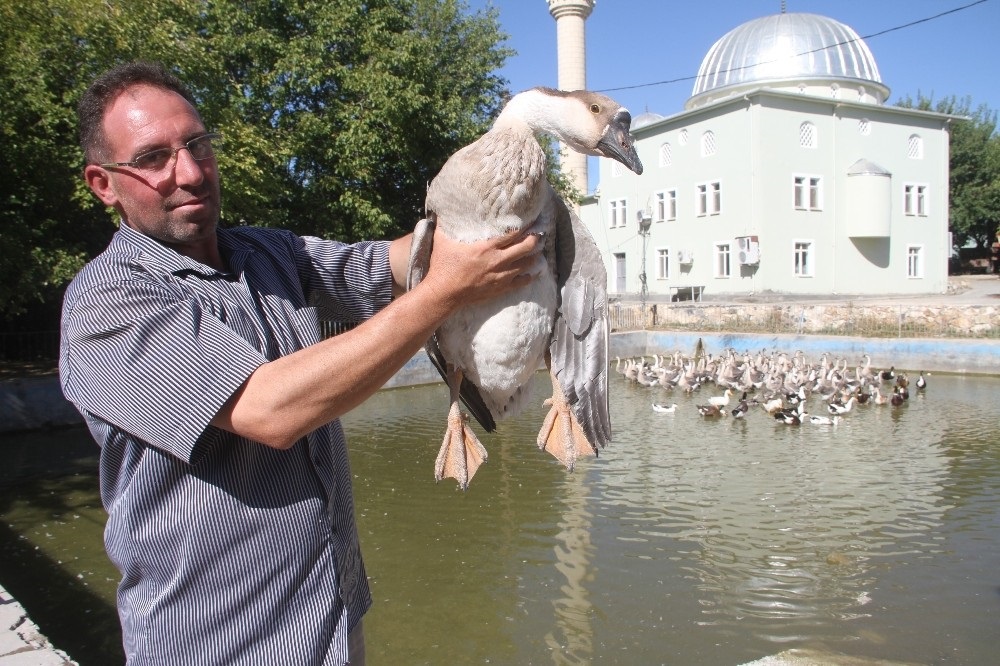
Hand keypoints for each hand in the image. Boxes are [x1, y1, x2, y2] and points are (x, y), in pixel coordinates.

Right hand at [425, 225, 543, 307]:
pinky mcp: (500, 288)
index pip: (512, 234)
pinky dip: (529, 276)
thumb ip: (444, 224)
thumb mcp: (442, 241)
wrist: (444, 293)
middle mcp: (497, 260)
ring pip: (526, 264)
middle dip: (534, 239)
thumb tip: (441, 210)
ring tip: (539, 250)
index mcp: (486, 247)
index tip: (531, 221)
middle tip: (539, 233)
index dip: (524, 226)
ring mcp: (500, 276)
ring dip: (534, 256)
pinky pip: (520, 282)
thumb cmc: (443, 266)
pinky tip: (534, 273)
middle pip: (525, 247)